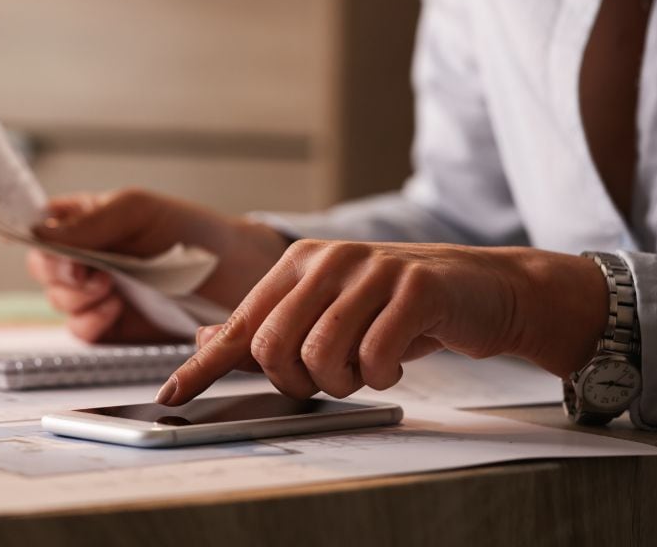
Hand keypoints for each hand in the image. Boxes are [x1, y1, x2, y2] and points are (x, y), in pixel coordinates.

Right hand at [27, 188, 288, 342]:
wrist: (237, 275)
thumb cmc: (193, 231)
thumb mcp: (138, 211)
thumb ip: (89, 222)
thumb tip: (39, 232)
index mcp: (86, 219)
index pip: (39, 225)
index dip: (32, 235)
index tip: (41, 243)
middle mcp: (87, 256)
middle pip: (42, 267)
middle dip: (59, 272)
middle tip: (86, 272)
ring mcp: (98, 292)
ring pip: (58, 301)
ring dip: (77, 298)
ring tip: (110, 288)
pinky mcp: (111, 326)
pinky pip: (81, 330)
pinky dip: (91, 321)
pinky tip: (114, 308)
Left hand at [155, 240, 609, 404]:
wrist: (484, 288)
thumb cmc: (400, 305)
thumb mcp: (331, 309)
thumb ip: (271, 325)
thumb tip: (204, 342)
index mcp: (299, 262)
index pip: (240, 324)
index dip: (203, 367)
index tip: (172, 397)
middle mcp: (328, 258)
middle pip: (273, 348)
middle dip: (298, 380)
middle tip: (331, 376)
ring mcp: (371, 269)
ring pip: (321, 356)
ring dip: (344, 381)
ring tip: (366, 367)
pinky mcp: (414, 287)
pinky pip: (375, 358)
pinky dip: (384, 376)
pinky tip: (396, 361)